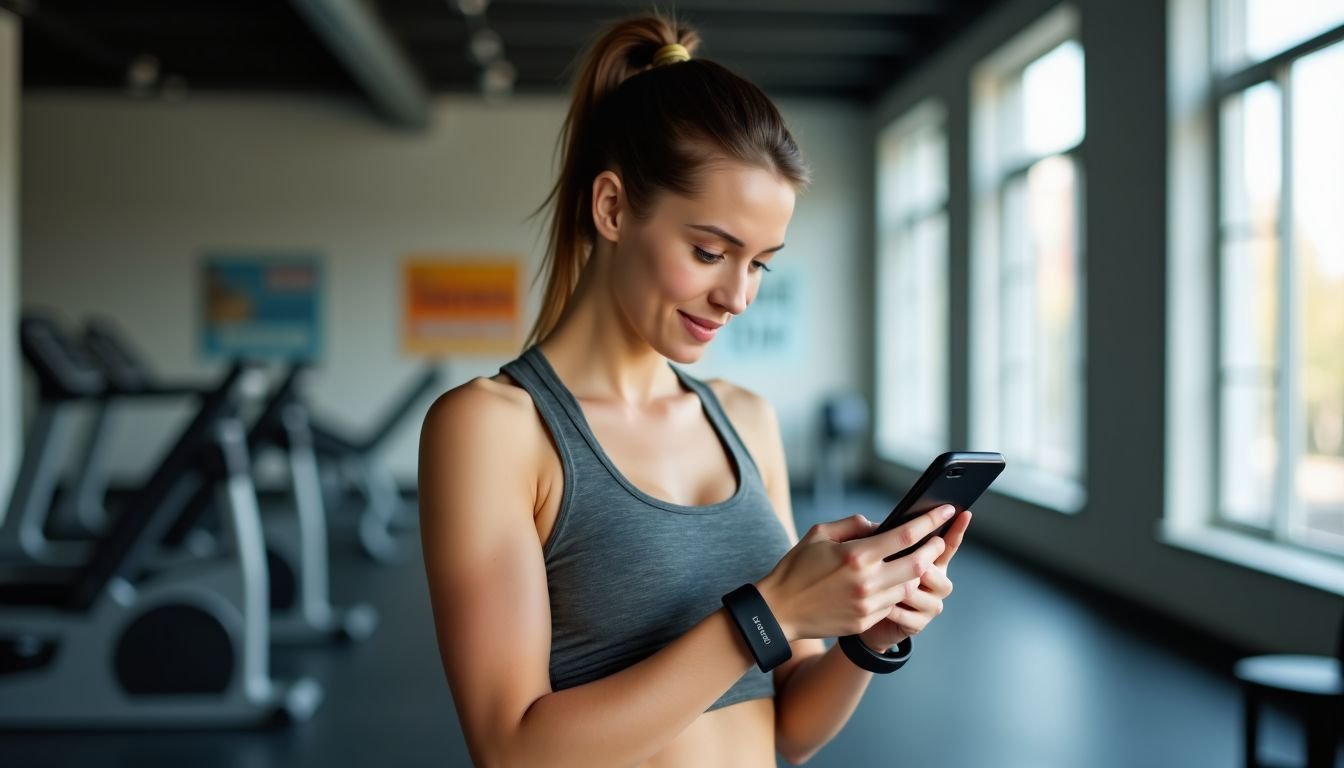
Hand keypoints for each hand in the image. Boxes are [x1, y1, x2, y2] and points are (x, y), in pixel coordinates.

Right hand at [755, 505, 954, 642]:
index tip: (945, 511)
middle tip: (938, 540)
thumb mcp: (820, 534)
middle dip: (934, 549)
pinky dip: (896, 590)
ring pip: (909, 586)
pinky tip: (890, 581)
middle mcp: (867, 582)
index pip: (906, 536)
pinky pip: (892, 603)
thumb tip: (881, 525)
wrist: (779, 610)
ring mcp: (868, 605)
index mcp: (856, 555)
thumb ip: (854, 524)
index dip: (930, 522)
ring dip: (915, 572)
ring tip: (914, 560)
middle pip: (918, 564)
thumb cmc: (797, 567)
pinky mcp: (864, 621)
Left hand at [857, 510, 971, 652]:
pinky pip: (905, 612)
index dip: (957, 529)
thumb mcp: (878, 556)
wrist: (863, 617)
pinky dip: (888, 607)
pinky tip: (877, 604)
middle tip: (894, 561)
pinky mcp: (919, 623)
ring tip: (879, 585)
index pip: (948, 544)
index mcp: (931, 562)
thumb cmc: (872, 580)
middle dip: (913, 564)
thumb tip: (885, 528)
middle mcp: (937, 582)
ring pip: (916, 590)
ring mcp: (931, 604)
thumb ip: (887, 541)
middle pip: (933, 568)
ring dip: (896, 586)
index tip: (963, 513)